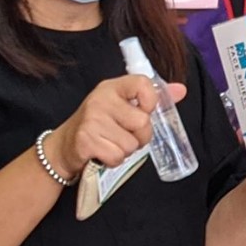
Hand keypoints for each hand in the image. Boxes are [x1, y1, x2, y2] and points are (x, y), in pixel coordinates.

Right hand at [48, 74, 181, 178]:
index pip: (144, 84)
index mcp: (113, 87)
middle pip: (142, 122)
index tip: (144, 111)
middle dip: (139, 136)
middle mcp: (101, 99)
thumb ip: (151, 98)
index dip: (151, 102)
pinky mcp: (86, 140)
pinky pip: (117, 156)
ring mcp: (92, 119)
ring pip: (131, 144)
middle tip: (123, 135)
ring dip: (125, 150)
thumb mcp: (121, 106)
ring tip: (110, 143)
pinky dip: (113, 160)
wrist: (64, 146)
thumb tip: (181, 90)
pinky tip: (102, 152)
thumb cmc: (98, 125)